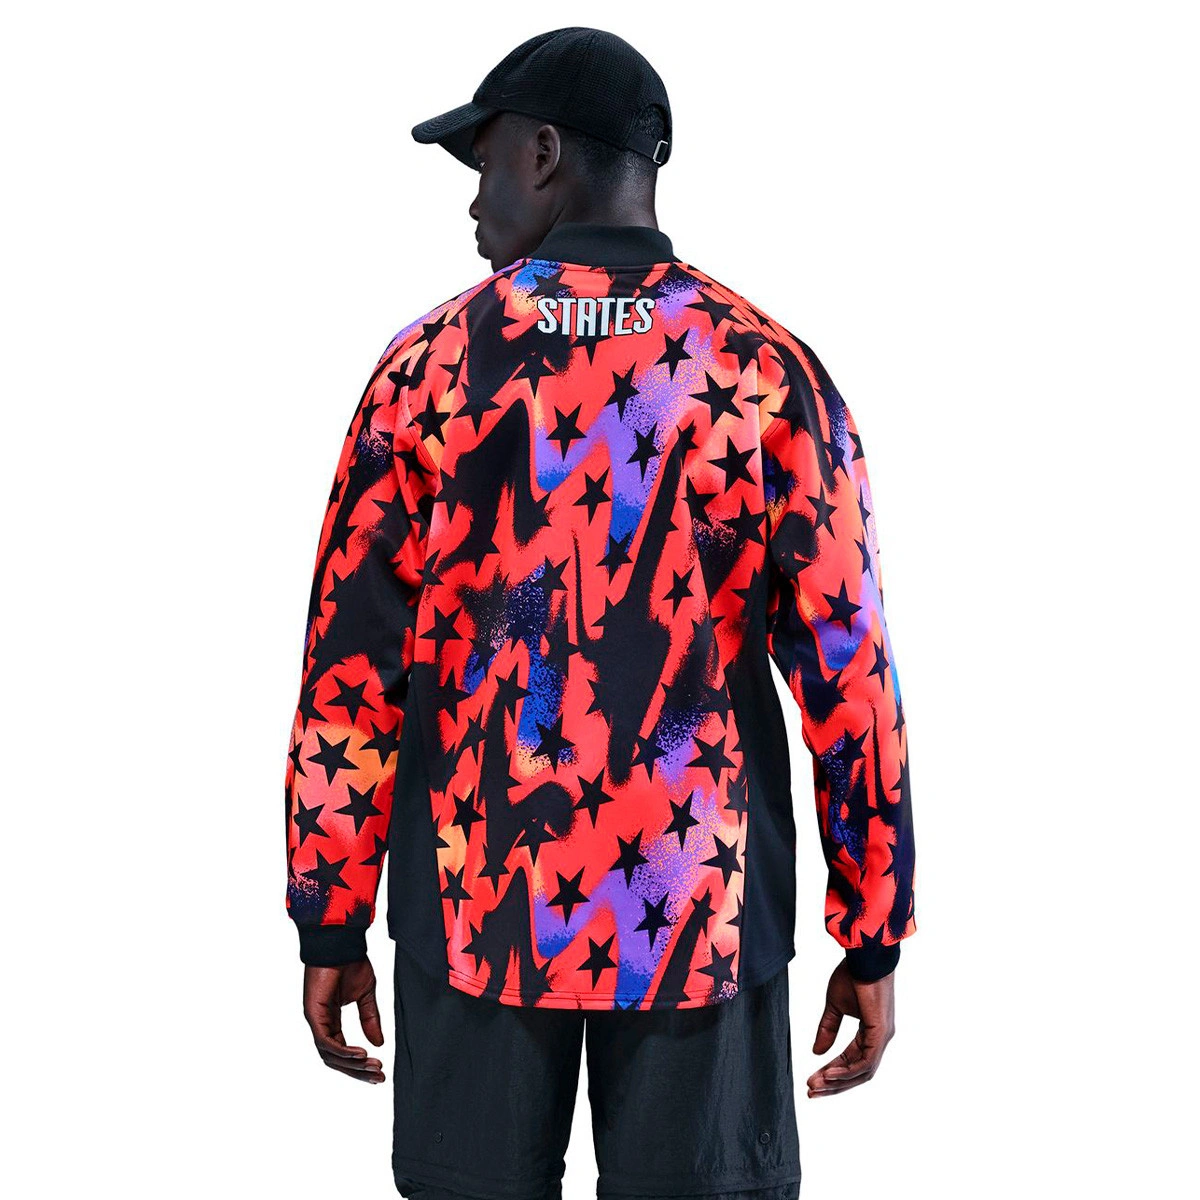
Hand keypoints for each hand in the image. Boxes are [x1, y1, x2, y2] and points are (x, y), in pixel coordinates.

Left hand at [302, 956, 385, 1083]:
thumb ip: (370, 1018)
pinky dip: (343, 1051)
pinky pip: (326, 1042)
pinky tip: (361, 1054)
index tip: (380, 1072)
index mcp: (332, 1020)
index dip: (359, 1065)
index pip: (342, 1052)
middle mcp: (322, 1024)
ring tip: (373, 1067)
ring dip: (353, 1065)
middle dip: (358, 1071)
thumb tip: (378, 1043)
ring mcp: (316, 1020)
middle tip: (379, 1078)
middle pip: (336, 1059)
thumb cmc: (351, 963)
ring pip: (330, 1055)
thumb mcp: (366, 995)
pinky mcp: (314, 1015)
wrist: (341, 943)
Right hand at [806, 958, 895, 1096]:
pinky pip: (866, 1062)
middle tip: (811, 1092)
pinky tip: (830, 1074)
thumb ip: (827, 1029)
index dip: (830, 1072)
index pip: (850, 1060)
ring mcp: (882, 1038)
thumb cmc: (852, 975)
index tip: (811, 1080)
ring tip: (816, 1085)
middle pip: (857, 1072)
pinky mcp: (881, 1033)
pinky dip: (848, 1071)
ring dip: (838, 1081)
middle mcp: (878, 1039)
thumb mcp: (834, 1005)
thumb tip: (816, 1052)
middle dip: (833, 1084)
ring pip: (862, 1072)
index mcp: (870, 1033)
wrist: (864, 957)